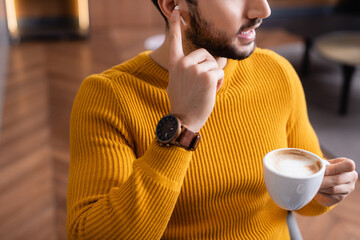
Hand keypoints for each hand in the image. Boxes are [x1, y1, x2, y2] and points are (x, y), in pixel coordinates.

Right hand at [167, 8, 223, 132]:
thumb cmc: (181, 102)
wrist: (184, 119)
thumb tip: (189, 65)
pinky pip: (220, 72)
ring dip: (213, 76)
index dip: (174, 25)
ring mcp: (196, 69)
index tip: (175, 11)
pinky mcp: (208, 76)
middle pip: (204, 53)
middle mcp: (184, 63)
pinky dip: (218, 82)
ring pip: (214, 64)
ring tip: (204, 89)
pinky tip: (210, 92)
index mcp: (175, 64)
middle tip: (202, 82)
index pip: (174, 40)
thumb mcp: (175, 82)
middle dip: (208, 66)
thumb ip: (181, 69)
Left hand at [314, 158, 357, 206]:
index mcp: (348, 165)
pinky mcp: (341, 197)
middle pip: (338, 179)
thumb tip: (315, 170)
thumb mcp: (325, 164)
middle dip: (323, 180)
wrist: (325, 182)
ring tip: (312, 183)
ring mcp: (348, 188)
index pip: (349, 165)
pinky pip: (330, 195)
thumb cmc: (325, 170)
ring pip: (332, 189)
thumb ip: (323, 166)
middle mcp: (352, 176)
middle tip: (312, 179)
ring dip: (321, 186)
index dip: (334, 168)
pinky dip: (321, 192)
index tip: (322, 171)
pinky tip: (317, 188)